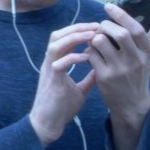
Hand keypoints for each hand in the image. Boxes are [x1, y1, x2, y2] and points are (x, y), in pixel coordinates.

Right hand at [28, 22, 98, 145]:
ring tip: (92, 35)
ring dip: (74, 37)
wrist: (47, 124)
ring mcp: (49, 70)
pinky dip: (73, 57)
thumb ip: (89, 79)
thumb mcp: (80, 90)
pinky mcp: (51, 80)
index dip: (79, 30)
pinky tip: (87, 57)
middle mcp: (50, 62)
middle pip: (58, 35)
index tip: (97, 28)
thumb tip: (101, 70)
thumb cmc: (61, 108)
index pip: (64, 38)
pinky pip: (59, 63)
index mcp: (56, 63)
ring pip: (56, 44)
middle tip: (96, 25)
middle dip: (77, 28)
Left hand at [86, 4, 149, 149]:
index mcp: (148, 53)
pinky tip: (92, 51)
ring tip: (96, 38)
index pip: (137, 29)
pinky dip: (89, 49)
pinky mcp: (105, 77)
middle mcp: (135, 61)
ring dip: (95, 36)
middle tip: (102, 25)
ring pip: (101, 42)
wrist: (131, 103)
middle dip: (106, 24)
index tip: (109, 6)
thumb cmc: (140, 73)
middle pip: (119, 33)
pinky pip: (92, 55)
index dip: (122, 15)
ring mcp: (119, 70)